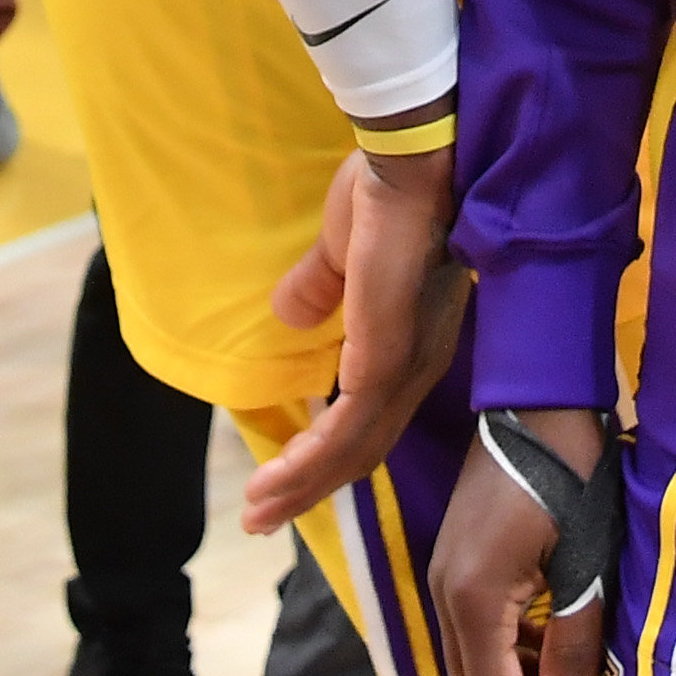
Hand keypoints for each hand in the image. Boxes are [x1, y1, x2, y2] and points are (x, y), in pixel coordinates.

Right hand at [240, 142, 468, 532]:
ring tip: (255, 510)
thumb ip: (321, 285)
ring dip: (301, 485)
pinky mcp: (387, 360)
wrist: (412, 159)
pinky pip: (347, 431)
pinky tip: (274, 482)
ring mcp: (406, 365)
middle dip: (310, 486)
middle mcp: (419, 363)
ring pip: (354, 451)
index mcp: (412, 337)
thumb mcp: (342, 250)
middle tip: (261, 515)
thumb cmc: (385, 191)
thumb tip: (292, 316)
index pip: (373, 414)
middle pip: (364, 447)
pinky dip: (309, 465)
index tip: (286, 479)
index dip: (329, 451)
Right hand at [432, 408, 608, 675]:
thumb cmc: (572, 470)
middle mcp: (444, 593)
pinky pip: (477, 627)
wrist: (542, 397)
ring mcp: (446, 574)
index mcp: (472, 598)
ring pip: (474, 660)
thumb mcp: (585, 558)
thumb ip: (574, 640)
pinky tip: (554, 651)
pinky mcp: (458, 557)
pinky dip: (512, 651)